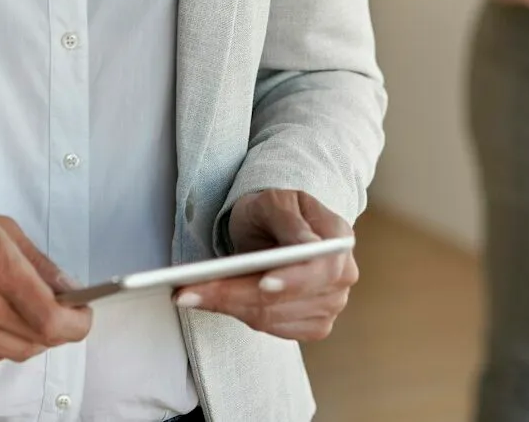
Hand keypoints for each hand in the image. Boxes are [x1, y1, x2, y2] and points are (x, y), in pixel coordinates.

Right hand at [0, 195, 91, 363]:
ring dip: (30, 336)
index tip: (83, 314)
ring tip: (22, 311)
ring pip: (16, 353)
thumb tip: (69, 290)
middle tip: (58, 310)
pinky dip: (0, 342)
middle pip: (39, 341)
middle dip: (57, 328)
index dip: (77, 324)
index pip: (52, 320)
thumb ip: (39, 262)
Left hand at [173, 189, 356, 342]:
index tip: (262, 283)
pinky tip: (210, 300)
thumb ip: (289, 219)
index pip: (318, 268)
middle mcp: (341, 276)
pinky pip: (270, 329)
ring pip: (272, 316)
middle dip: (235, 294)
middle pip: (287, 298)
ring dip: (227, 306)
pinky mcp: (312, 325)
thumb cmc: (274, 210)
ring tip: (187, 294)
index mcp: (338, 239)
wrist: (275, 226)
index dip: (291, 279)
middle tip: (190, 289)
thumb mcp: (275, 200)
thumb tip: (305, 244)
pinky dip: (236, 314)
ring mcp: (329, 305)